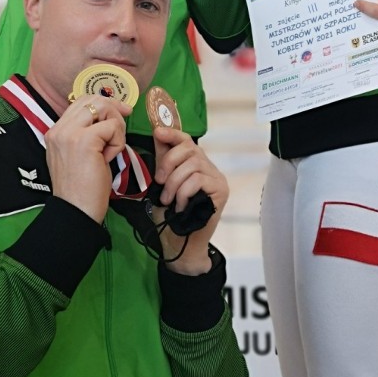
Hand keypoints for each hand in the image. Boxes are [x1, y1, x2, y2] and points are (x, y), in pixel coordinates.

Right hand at [45, 95, 130, 223]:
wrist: (76, 211)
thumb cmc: (82, 188)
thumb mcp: (81, 155)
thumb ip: (86, 134)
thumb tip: (110, 115)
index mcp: (56, 132)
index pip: (81, 102)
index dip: (104, 104)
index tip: (120, 112)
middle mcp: (59, 129)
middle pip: (93, 99)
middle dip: (113, 109)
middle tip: (125, 121)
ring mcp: (69, 133)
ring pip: (103, 108)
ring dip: (116, 127)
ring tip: (111, 149)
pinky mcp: (84, 140)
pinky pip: (112, 127)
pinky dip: (118, 142)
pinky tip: (108, 158)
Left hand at [151, 127, 227, 273]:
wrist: (180, 243)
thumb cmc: (170, 215)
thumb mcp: (162, 183)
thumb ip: (163, 161)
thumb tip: (157, 134)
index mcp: (196, 164)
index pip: (187, 140)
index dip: (172, 134)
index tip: (157, 133)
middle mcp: (209, 168)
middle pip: (189, 148)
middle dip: (168, 163)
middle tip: (159, 182)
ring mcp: (217, 178)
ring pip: (192, 165)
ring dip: (174, 183)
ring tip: (168, 199)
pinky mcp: (221, 190)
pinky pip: (198, 180)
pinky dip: (184, 192)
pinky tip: (181, 205)